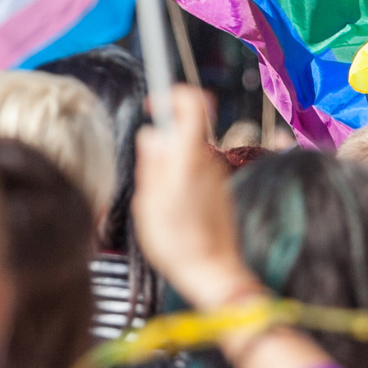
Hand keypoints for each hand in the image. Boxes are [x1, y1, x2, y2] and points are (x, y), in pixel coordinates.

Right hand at [133, 84, 256, 308]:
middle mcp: (209, 161)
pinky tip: (173, 213)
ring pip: (189, 155)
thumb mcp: (148, 202)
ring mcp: (217, 177)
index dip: (174, 95)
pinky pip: (196, 174)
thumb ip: (151, 163)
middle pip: (187, 131)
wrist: (212, 273)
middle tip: (148, 175)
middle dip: (164, 143)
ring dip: (171, 167)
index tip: (155, 104)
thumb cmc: (175, 241)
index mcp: (190, 158)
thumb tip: (152, 134)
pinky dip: (181, 182)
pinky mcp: (220, 192)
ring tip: (158, 203)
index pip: (194, 103)